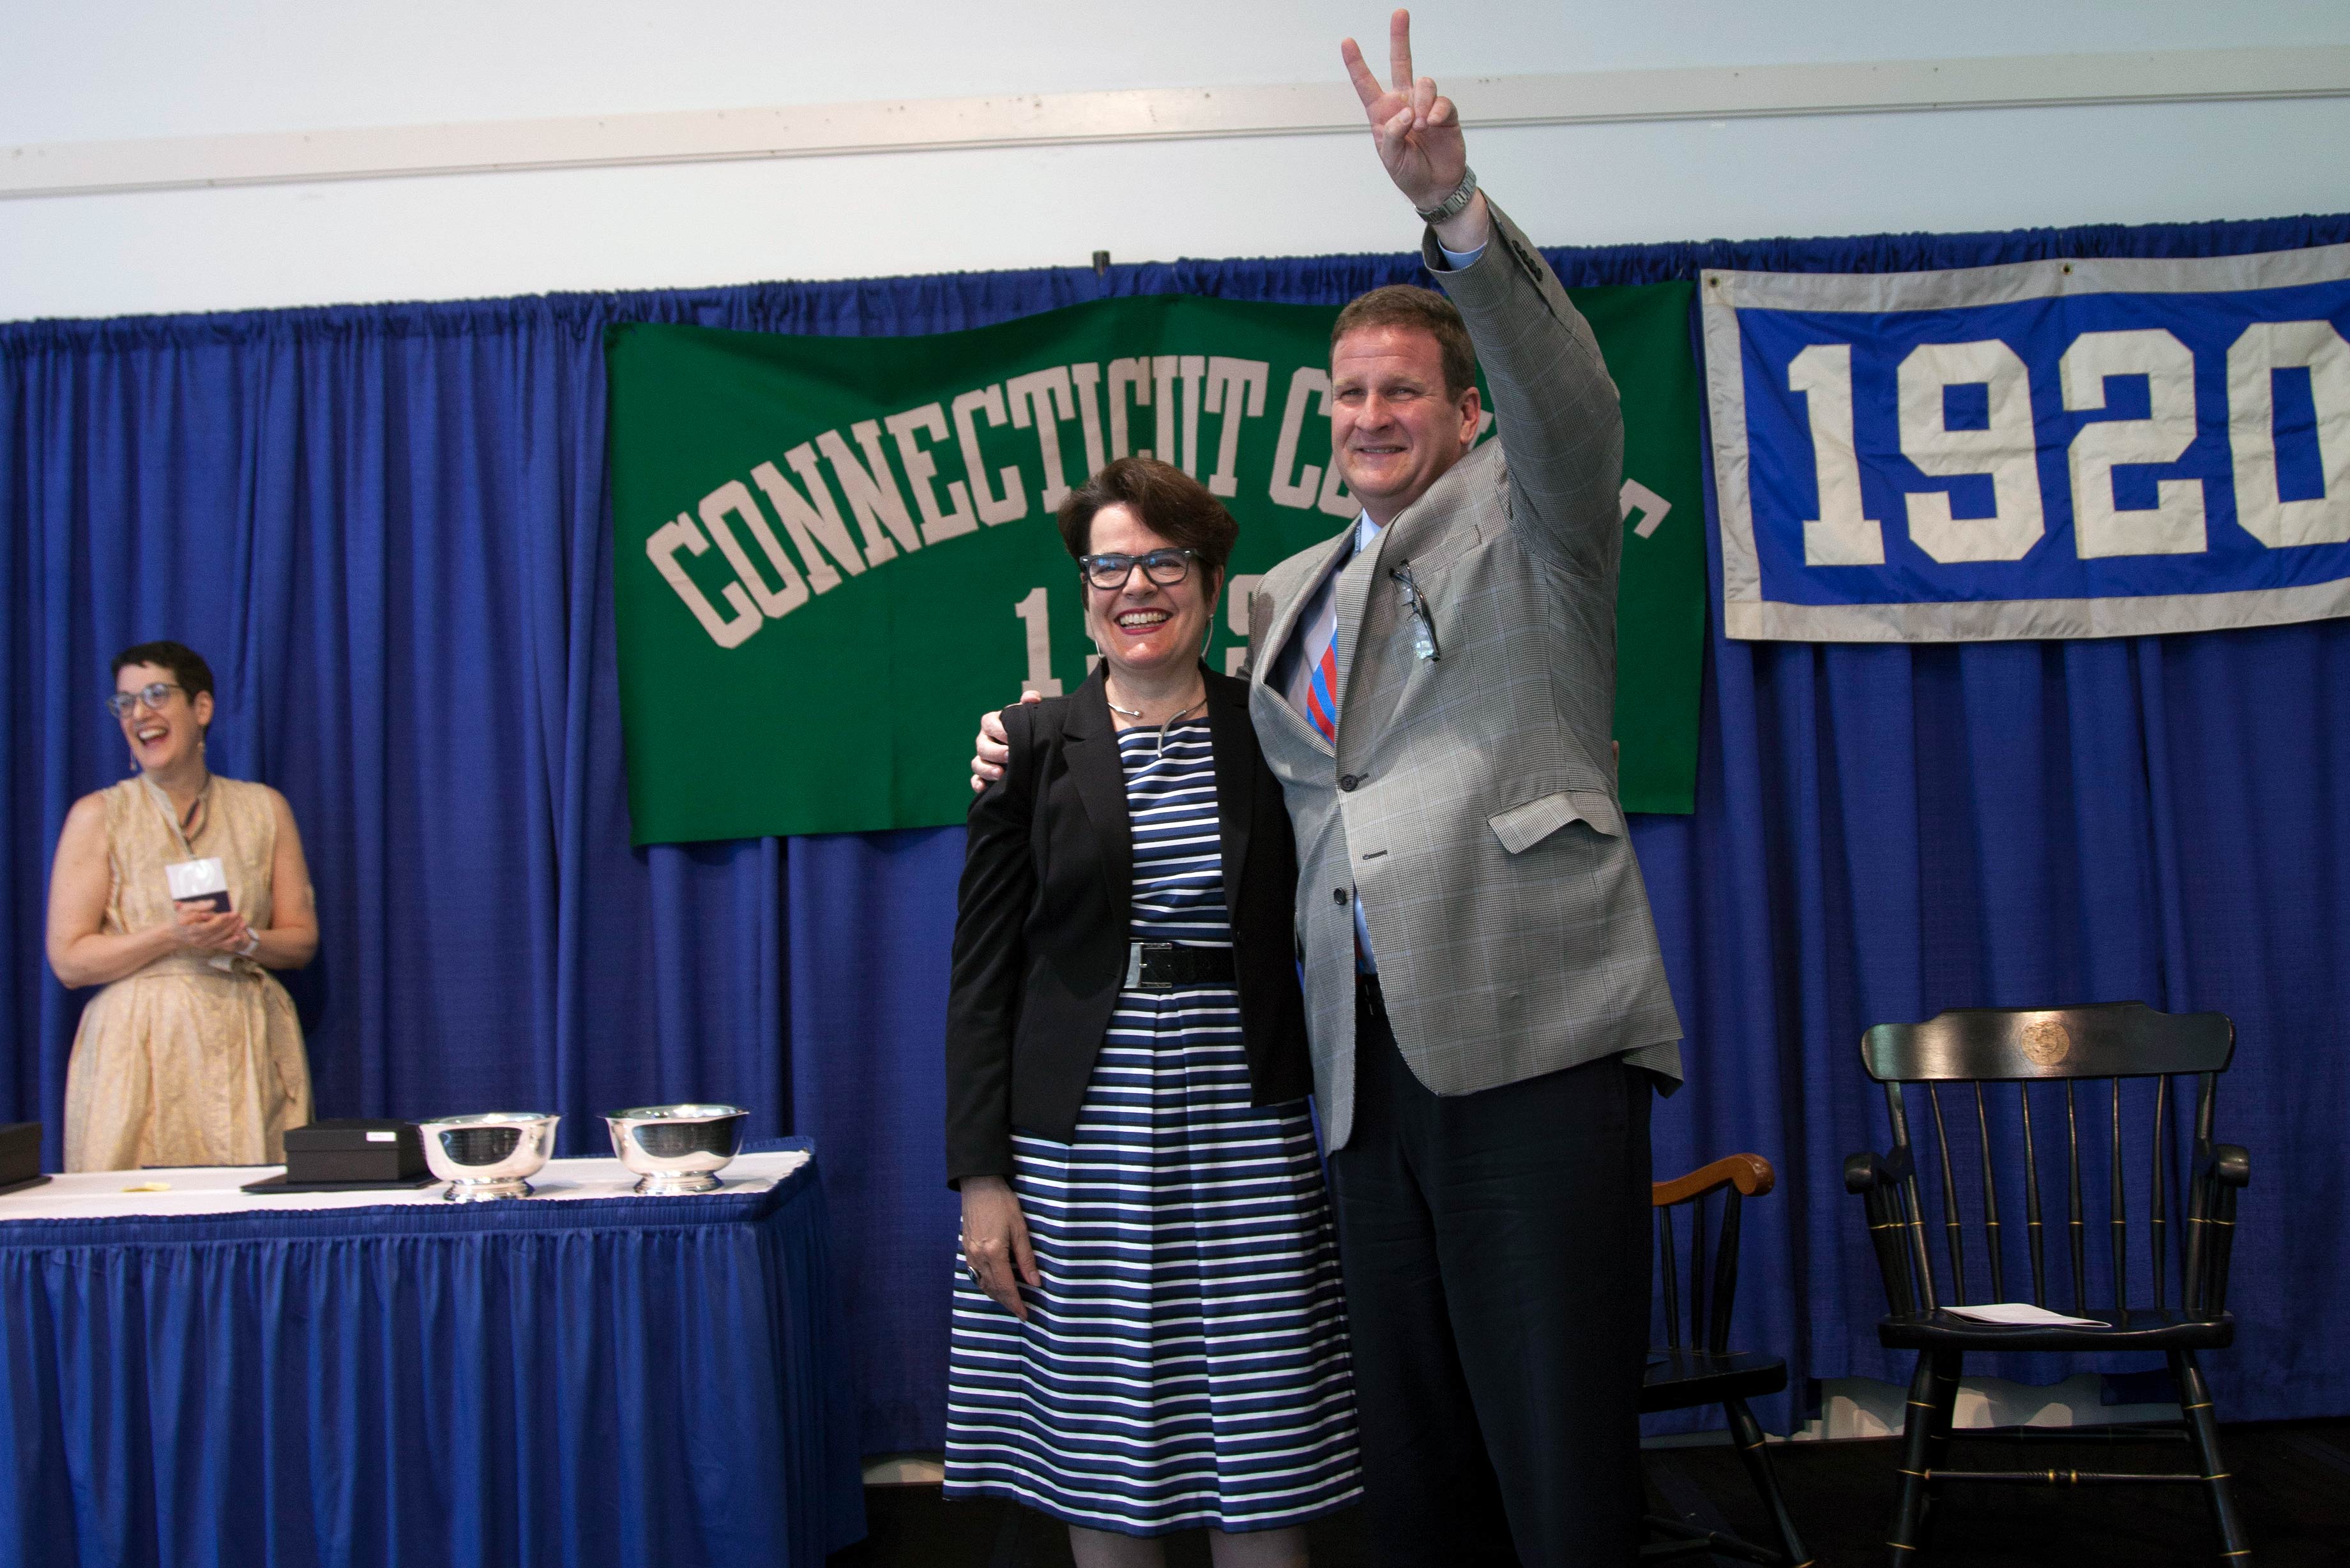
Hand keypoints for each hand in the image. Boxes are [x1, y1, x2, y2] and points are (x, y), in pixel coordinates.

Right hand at [171, 905, 249, 951]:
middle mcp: (197, 938)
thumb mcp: (186, 909)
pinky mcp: (206, 946)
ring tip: (242, 923)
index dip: (220, 920)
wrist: (175, 934)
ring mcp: (202, 944)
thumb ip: (200, 906)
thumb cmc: (181, 918)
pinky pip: (219, 945)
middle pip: (216, 932)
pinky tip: (238, 936)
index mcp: (190, 928)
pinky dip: (229, 941)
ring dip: (232, 931)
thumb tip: (214, 903)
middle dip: (229, 924)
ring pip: (219, 938)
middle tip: (238, 915)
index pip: (208, 926)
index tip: (229, 913)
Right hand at [959, 1176, 1040, 1318]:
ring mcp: (969, 1253)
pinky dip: (986, 1284)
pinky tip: (995, 1284)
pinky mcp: (966, 1248)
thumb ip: (1026, 1258)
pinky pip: (975, 1274)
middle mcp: (978, 1257)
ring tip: (1010, 1301)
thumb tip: (1035, 1283)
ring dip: (996, 1295)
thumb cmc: (1002, 1202)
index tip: (1025, 1315)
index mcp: (993, 1253)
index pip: (1006, 1287)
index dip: (1016, 1303)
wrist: (978, 1185)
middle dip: (1007, 1302)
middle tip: (1020, 1311)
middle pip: (993, 1289)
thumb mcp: (1020, 1228)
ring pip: (982, 1284)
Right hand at [968, 691, 1043, 792]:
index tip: (1010, 735)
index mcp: (992, 724)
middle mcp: (984, 741)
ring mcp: (983, 759)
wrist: (1029, 748)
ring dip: (986, 769)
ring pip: (977, 764)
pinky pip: (976, 780)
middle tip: (1010, 755)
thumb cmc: (1025, 728)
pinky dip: (978, 784)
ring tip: (1000, 774)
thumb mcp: (1027, 715)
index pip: (988, 723)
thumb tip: (1033, 697)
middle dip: (995, 752)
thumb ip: (1028, 704)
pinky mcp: (983, 776)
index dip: (997, 729)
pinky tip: (985, 789)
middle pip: (982, 746)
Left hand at [1341, 10, 1468, 214]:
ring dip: (1421, 101)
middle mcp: (1403, 103)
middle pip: (1400, 63)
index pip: (1366, 84)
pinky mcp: (1445, 112)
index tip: (1347, 41)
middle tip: (1400, 13)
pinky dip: (1436, 111)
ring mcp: (1425, 105)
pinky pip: (1442, 101)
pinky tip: (1432, 124)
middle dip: (1400, 37)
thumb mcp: (1389, 158)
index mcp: (1382, 113)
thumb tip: (1406, 112)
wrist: (1436, 186)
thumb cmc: (1408, 172)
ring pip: (1424, 82)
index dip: (1356, 63)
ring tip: (1421, 125)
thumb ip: (1391, 134)